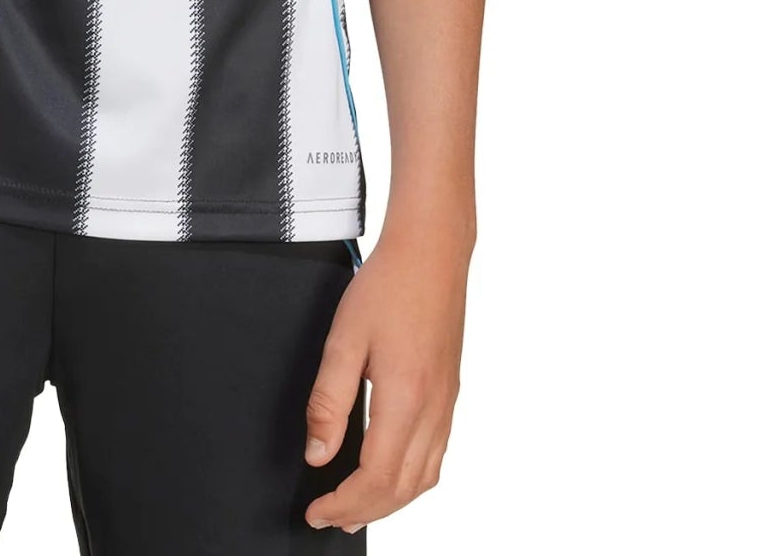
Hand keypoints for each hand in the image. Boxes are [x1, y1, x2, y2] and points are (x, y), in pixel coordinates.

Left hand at [302, 221, 471, 533]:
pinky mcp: (450, 392)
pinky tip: (392, 471)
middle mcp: (433, 409)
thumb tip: (317, 454)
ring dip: (392, 501)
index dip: (344, 503)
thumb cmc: (387, 286)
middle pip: (403, 488)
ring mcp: (447, 403)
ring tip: (358, 506)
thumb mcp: (343, 339)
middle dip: (365, 511)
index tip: (317, 510)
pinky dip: (413, 479)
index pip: (376, 478)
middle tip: (330, 517)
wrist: (431, 251)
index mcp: (405, 399)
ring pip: (426, 477)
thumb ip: (328, 402)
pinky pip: (437, 454)